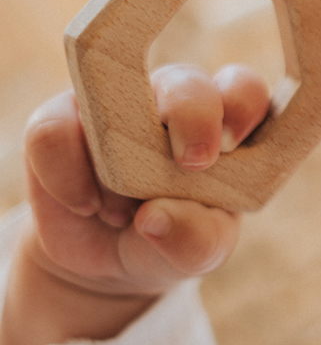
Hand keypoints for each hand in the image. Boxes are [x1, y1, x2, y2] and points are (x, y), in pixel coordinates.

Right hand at [1, 64, 269, 344]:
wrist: (107, 261)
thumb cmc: (173, 240)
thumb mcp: (197, 252)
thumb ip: (195, 239)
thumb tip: (156, 218)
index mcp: (223, 123)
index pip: (242, 90)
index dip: (241, 105)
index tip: (231, 147)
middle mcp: (173, 102)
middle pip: (187, 83)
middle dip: (192, 118)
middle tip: (192, 165)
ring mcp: (114, 104)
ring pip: (114, 95)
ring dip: (119, 162)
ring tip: (122, 214)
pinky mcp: (59, 120)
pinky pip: (53, 130)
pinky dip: (67, 175)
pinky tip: (86, 206)